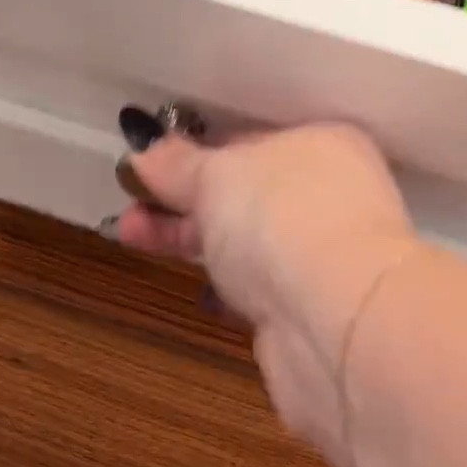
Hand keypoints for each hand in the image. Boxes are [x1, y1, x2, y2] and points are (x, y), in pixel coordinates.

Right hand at [115, 124, 416, 466]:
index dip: (200, 152)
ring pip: (248, 243)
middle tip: (129, 208)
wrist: (337, 326)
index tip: (150, 164)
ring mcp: (323, 258)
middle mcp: (330, 197)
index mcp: (323, 143)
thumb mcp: (217, 176)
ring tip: (135, 238)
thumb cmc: (282, 220)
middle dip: (185, 201)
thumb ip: (178, 164)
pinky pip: (258, 289)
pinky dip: (227, 288)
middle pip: (247, 194)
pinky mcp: (310, 313)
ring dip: (197, 242)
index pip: (252, 140)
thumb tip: (144, 146)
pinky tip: (200, 292)